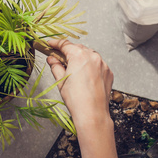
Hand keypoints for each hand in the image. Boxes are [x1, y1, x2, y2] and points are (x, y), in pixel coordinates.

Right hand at [46, 39, 119, 157]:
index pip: (65, 44)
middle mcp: (93, 57)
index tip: (49, 44)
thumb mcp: (61, 80)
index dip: (55, 43)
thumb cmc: (77, 99)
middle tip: (57, 56)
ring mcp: (102, 64)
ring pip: (89, 55)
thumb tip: (52, 59)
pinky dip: (90, 65)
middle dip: (67, 50)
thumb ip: (55, 66)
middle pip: (77, 48)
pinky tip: (83, 74)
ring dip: (79, 57)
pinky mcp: (108, 72)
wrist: (93, 114)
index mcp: (79, 56)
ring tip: (71, 66)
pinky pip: (97, 64)